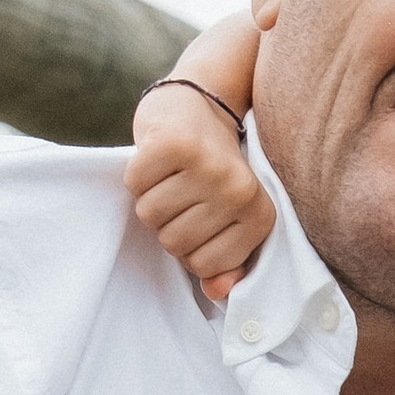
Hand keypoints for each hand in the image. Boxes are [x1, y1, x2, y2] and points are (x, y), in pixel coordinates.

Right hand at [126, 85, 274, 300]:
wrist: (200, 102)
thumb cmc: (212, 172)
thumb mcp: (227, 221)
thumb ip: (223, 263)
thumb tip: (217, 292)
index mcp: (259, 215)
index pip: (204, 266)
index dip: (190, 249)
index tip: (198, 220)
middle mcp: (237, 190)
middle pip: (174, 243)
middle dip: (168, 224)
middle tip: (182, 194)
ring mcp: (207, 166)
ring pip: (150, 216)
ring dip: (150, 198)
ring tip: (170, 178)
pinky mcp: (175, 143)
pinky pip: (135, 183)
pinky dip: (137, 173)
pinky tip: (158, 159)